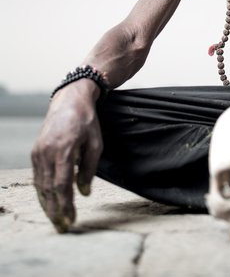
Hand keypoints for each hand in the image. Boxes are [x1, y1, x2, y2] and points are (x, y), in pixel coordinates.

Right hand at [31, 81, 102, 231]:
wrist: (70, 99)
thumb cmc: (87, 121)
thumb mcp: (96, 143)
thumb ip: (89, 169)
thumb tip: (84, 193)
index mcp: (64, 149)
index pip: (62, 185)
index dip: (66, 205)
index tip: (72, 220)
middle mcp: (47, 152)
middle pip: (48, 189)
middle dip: (55, 211)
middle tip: (63, 228)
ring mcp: (38, 152)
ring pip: (40, 186)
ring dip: (47, 205)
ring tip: (56, 220)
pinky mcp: (35, 152)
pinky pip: (37, 177)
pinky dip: (42, 192)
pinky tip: (49, 202)